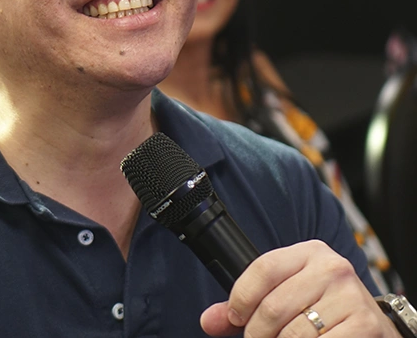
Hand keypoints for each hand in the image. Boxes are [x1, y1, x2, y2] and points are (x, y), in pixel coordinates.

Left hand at [200, 240, 399, 336]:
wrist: (374, 327)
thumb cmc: (324, 308)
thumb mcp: (287, 294)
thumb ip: (246, 305)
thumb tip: (209, 321)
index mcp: (308, 252)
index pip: (263, 268)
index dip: (241, 298)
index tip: (236, 319)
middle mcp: (331, 267)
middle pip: (273, 307)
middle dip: (257, 333)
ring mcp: (350, 295)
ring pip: (293, 334)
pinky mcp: (364, 324)